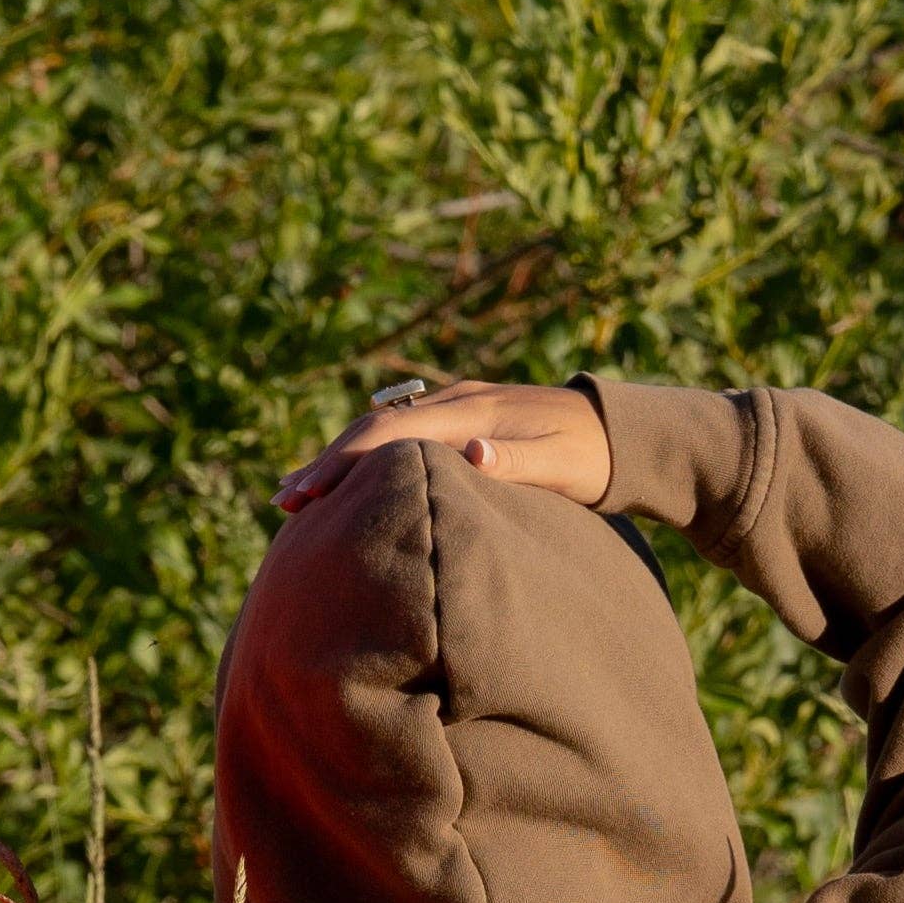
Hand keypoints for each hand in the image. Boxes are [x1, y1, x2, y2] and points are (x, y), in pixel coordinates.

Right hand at [277, 372, 614, 511]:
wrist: (619, 429)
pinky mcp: (460, 419)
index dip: (347, 464)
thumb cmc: (591, 457)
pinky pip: (399, 435)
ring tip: (295, 493)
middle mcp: (456, 402)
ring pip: (381, 430)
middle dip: (327, 463)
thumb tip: (472, 456)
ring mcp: (456, 407)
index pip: (393, 435)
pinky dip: (364, 457)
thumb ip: (517, 463)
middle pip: (374, 429)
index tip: (310, 493)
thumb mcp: (562, 465)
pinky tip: (343, 479)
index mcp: (472, 413)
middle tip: (284, 500)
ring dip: (338, 460)